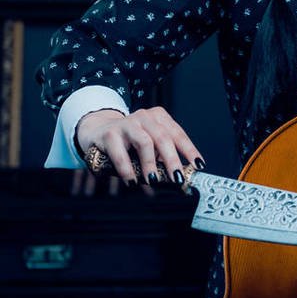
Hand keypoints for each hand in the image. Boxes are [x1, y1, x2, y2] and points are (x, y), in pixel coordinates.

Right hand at [75, 106, 203, 184]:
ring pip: (145, 142)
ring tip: (154, 180)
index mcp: (159, 117)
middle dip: (173, 160)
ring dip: (151, 164)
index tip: (198, 165)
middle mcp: (145, 117)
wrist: (98, 131)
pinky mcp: (110, 133)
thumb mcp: (149, 146)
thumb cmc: (130, 142)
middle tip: (178, 178)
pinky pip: (121, 153)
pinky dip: (127, 169)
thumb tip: (177, 180)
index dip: (189, 150)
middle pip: (164, 138)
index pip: (178, 134)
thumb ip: (162, 158)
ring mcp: (127, 123)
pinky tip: (132, 181)